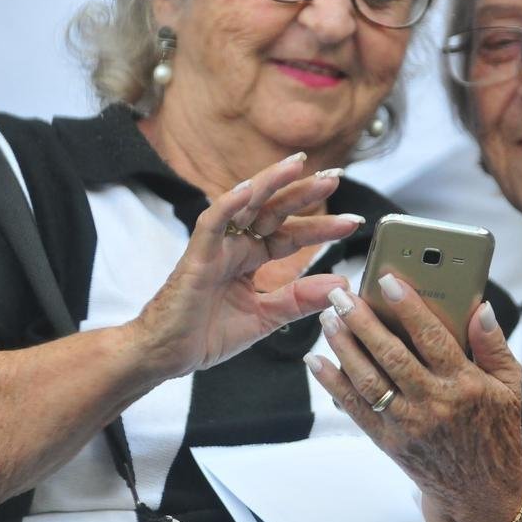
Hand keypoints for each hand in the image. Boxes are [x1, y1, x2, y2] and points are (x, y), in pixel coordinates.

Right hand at [134, 154, 359, 377]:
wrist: (167, 355)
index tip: (355, 221)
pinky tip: (251, 187)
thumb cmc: (207, 334)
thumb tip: (341, 283)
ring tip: (300, 165)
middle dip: (305, 192)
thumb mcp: (266, 318)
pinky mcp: (197, 254)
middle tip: (336, 175)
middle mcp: (236, 244)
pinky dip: (230, 203)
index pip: (293, 235)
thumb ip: (300, 299)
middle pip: (275, 210)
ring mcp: (216, 246)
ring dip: (272, 182)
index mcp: (251, 257)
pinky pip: (213, 221)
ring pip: (246, 204)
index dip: (322, 226)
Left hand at [307, 279, 521, 521]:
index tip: (387, 281)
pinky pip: (355, 408)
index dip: (408, 307)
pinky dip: (332, 383)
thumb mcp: (509, 386)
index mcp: (464, 384)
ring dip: (343, 346)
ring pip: (368, 379)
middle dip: (362, 321)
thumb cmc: (495, 431)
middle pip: (391, 355)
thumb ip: (494, 344)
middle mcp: (434, 403)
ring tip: (327, 318)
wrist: (479, 492)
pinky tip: (317, 360)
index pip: (432, 337)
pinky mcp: (388, 440)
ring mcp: (408, 424)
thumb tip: (482, 307)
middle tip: (341, 294)